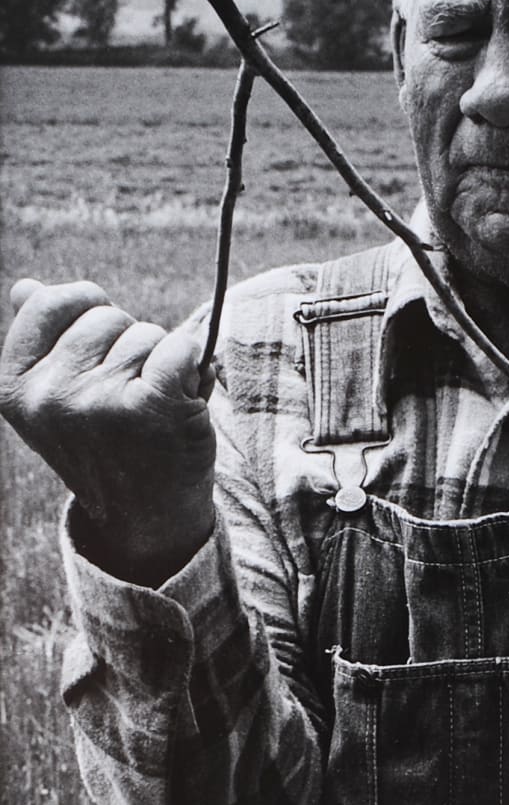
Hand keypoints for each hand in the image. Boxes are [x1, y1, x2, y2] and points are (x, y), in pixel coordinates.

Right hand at [0, 279, 215, 583]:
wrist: (146, 516)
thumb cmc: (108, 443)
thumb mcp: (57, 397)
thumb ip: (44, 340)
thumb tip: (25, 287)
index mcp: (14, 387)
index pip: (50, 302)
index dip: (86, 310)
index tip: (99, 346)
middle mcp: (50, 396)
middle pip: (105, 316)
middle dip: (126, 343)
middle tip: (128, 394)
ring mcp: (99, 403)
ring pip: (147, 334)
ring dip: (161, 362)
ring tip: (152, 407)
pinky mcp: (151, 409)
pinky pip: (181, 347)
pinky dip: (194, 362)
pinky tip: (186, 393)